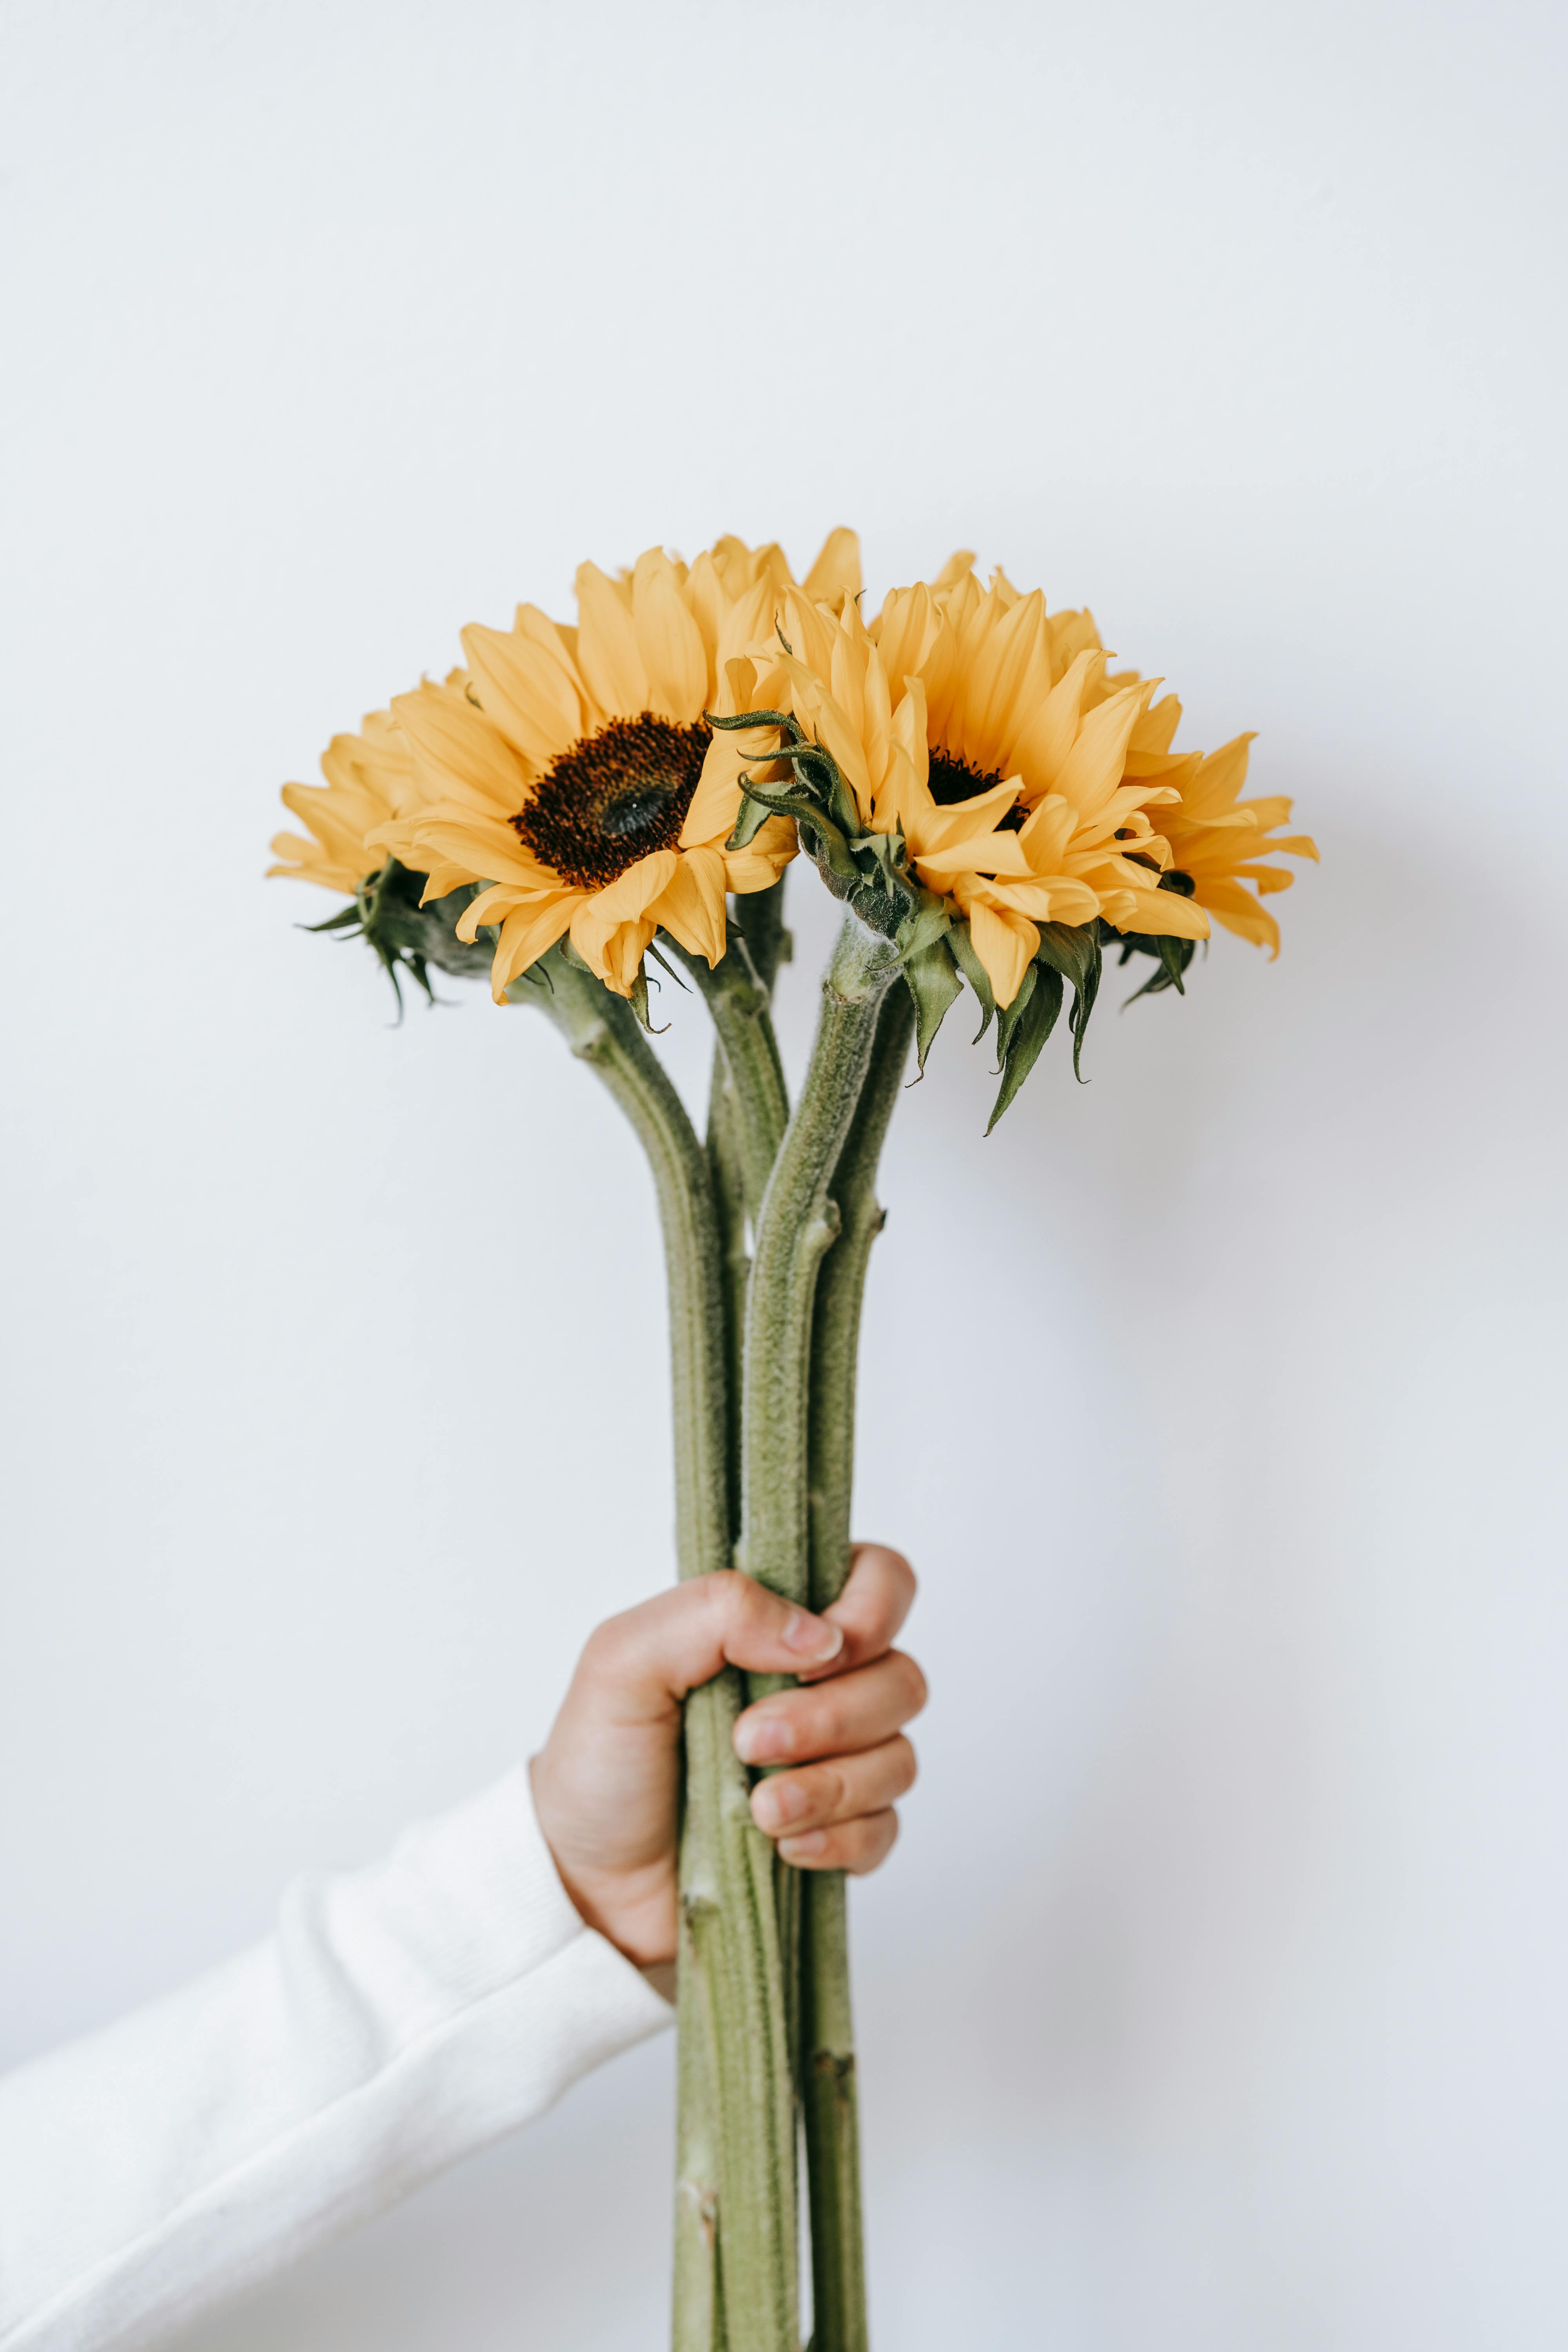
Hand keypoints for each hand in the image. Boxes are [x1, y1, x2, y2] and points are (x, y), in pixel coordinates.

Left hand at [529, 1545, 924, 1968]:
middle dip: (832, 1716)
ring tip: (757, 1809)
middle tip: (748, 1742)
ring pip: (898, 1757)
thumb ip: (715, 1611)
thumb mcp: (623, 1660)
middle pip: (900, 1678)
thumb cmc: (598, 1763)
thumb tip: (817, 1635)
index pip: (880, 1579)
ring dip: (831, 1785)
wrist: (586, 1883)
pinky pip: (885, 1828)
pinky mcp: (838, 1832)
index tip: (815, 1659)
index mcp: (772, 1623)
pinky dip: (839, 1838)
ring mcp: (832, 1761)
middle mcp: (816, 1685)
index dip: (872, 1613)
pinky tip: (782, 1846)